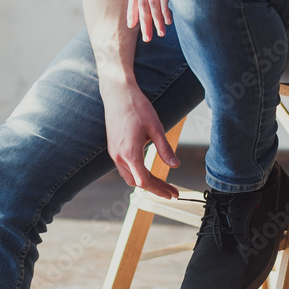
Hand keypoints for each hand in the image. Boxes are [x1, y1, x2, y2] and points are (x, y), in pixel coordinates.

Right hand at [102, 81, 179, 198]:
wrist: (117, 93)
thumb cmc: (137, 107)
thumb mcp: (155, 127)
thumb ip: (165, 149)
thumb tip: (175, 165)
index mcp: (130, 153)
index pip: (145, 181)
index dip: (159, 190)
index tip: (172, 194)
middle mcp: (119, 157)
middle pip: (137, 182)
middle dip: (155, 188)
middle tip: (171, 191)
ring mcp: (114, 153)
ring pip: (130, 176)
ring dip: (145, 182)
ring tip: (162, 183)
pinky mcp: (113, 148)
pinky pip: (125, 168)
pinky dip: (137, 173)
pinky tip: (146, 170)